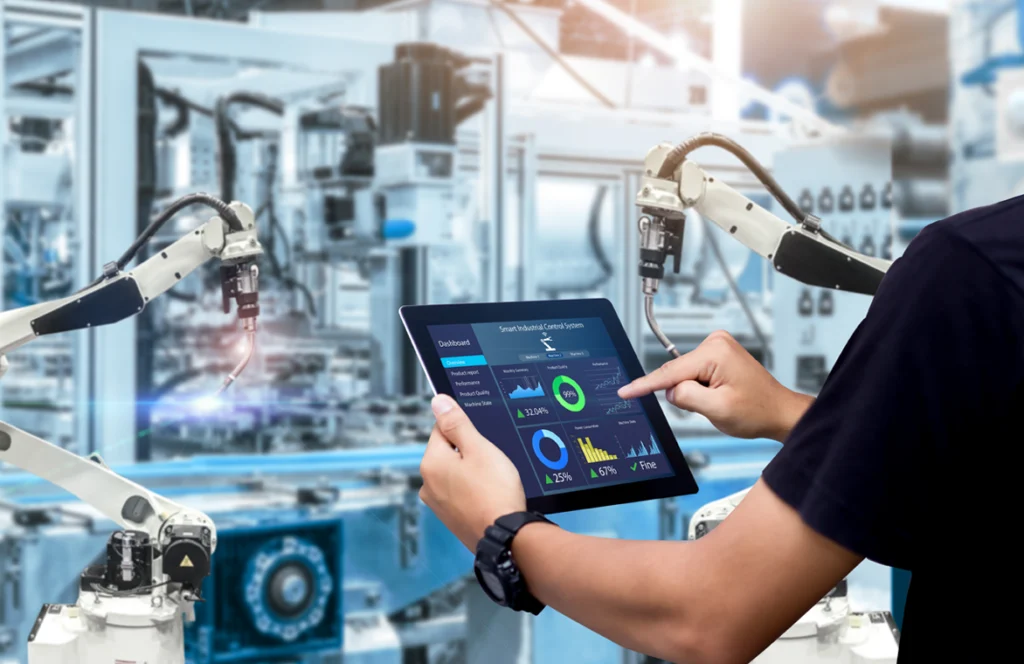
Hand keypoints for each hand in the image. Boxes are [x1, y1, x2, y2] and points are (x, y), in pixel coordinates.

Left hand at [419, 394, 526, 549]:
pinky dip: (474, 491)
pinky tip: (490, 495)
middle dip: (469, 453)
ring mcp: (438, 504)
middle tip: (492, 462)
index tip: (482, 440)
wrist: (506, 537)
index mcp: (431, 463)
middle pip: (448, 453)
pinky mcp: (451, 519)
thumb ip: (457, 423)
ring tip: (493, 481)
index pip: (442, 429)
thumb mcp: (479, 448)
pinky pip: (461, 494)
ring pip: (455, 475)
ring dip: (472, 473)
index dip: (465, 430)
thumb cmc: (495, 490)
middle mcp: (427, 484)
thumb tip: (438, 401)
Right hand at [618, 331, 812, 441]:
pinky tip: (719, 394)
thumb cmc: (757, 411)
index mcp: (715, 352)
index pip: (670, 372)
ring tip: (721, 399)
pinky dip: (699, 388)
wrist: (778, 412)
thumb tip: (670, 390)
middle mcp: (716, 343)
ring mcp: (717, 347)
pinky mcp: (717, 354)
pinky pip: (693, 374)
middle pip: (677, 373)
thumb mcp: (717, 409)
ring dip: (694, 392)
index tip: (625, 392)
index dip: (645, 385)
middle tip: (710, 405)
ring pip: (684, 375)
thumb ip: (685, 397)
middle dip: (685, 393)